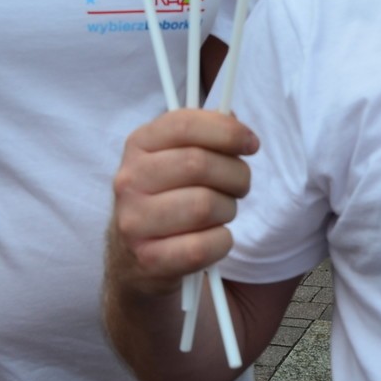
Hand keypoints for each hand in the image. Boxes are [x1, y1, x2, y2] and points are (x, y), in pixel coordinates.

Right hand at [109, 110, 258, 297]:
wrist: (132, 257)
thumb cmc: (168, 197)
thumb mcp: (176, 155)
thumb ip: (205, 133)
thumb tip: (235, 121)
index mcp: (138, 144)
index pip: (184, 124)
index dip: (227, 131)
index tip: (251, 144)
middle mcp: (129, 180)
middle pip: (199, 164)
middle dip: (235, 174)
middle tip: (240, 185)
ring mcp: (134, 221)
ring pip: (205, 206)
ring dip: (228, 210)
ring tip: (222, 213)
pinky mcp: (148, 258)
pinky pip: (202, 246)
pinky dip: (221, 242)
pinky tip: (214, 238)